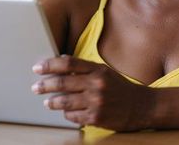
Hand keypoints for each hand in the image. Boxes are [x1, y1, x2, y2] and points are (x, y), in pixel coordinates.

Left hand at [31, 55, 153, 130]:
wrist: (142, 107)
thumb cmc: (120, 88)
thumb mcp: (105, 72)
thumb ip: (85, 67)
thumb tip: (61, 60)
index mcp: (98, 70)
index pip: (68, 64)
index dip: (50, 65)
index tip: (37, 68)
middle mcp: (96, 84)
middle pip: (63, 82)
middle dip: (45, 85)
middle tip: (35, 87)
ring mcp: (96, 102)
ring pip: (64, 102)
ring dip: (52, 102)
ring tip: (47, 102)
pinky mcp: (96, 118)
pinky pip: (73, 116)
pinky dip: (67, 114)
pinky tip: (66, 112)